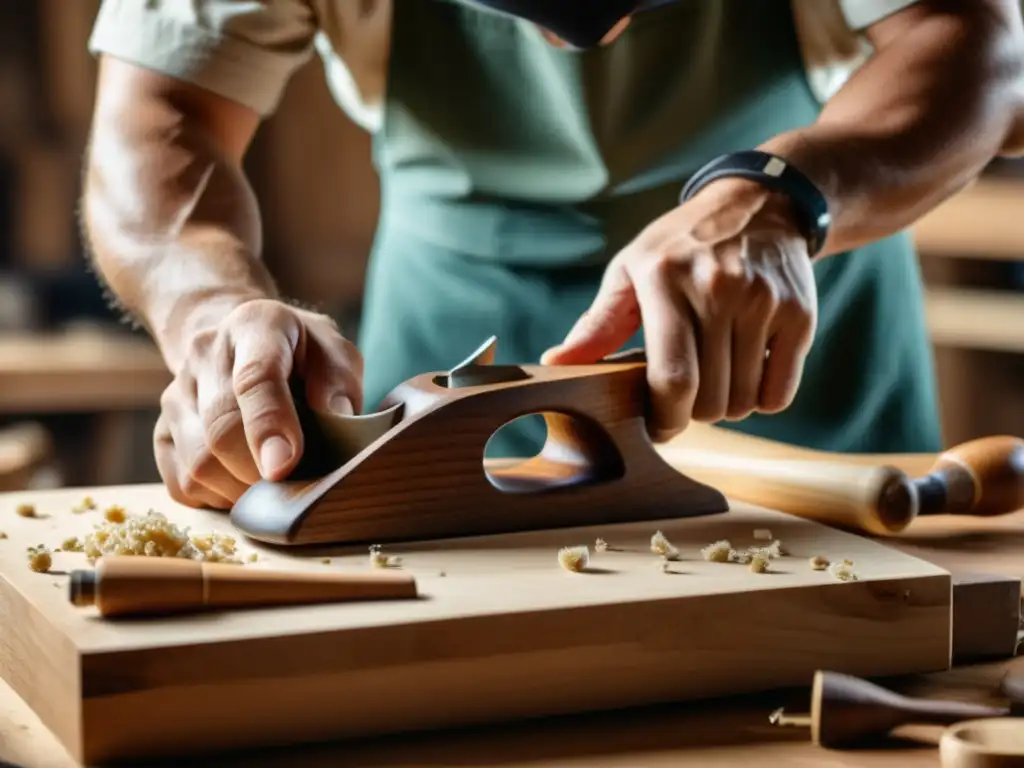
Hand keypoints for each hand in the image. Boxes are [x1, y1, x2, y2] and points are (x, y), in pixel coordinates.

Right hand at [154, 299, 362, 508]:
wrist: (234, 339)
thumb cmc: (297, 352)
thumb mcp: (331, 348)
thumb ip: (340, 379)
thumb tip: (338, 417)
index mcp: (254, 327)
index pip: (255, 379)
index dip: (269, 425)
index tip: (284, 465)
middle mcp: (204, 357)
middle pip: (222, 431)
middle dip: (261, 473)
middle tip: (296, 488)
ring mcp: (175, 395)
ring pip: (199, 465)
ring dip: (242, 491)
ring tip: (275, 486)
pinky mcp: (162, 433)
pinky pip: (183, 484)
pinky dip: (219, 498)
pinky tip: (244, 483)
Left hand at [542, 179, 817, 439]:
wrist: (761, 204)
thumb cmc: (681, 247)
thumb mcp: (631, 270)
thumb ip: (597, 324)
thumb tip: (555, 363)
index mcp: (666, 280)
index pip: (672, 376)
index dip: (664, 418)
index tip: (658, 428)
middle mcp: (717, 289)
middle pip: (709, 399)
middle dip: (692, 413)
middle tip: (687, 392)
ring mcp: (763, 301)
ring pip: (744, 401)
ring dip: (727, 406)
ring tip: (717, 374)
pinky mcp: (799, 313)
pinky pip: (779, 394)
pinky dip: (762, 398)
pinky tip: (748, 370)